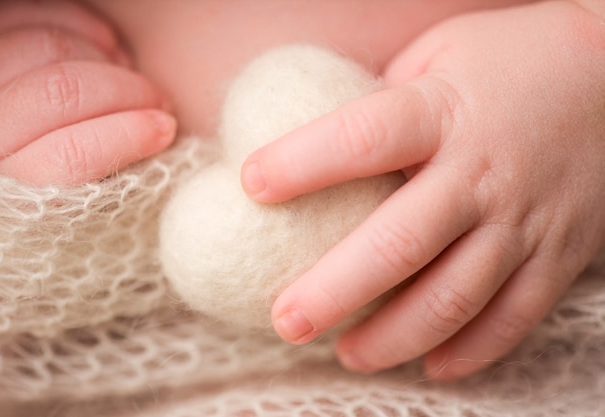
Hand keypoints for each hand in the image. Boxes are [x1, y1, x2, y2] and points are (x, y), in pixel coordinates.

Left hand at [0, 0, 175, 185]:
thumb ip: (108, 171)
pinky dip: (79, 25)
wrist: (4, 156)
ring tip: (128, 74)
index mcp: (11, 185)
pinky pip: (29, 17)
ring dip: (103, 57)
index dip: (127, 136)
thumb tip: (159, 131)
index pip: (69, 157)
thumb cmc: (51, 184)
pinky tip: (104, 45)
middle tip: (158, 100)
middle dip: (126, 90)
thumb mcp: (74, 199)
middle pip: (60, 92)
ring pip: (46, 47)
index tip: (164, 127)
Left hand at [241, 1, 604, 379]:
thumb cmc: (509, 60)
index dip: (302, 163)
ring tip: (345, 353)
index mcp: (444, 112)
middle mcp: (482, 173)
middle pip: (399, 244)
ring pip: (454, 298)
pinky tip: (427, 365)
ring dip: (393, 337)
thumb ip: (382, 105)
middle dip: (335, 291)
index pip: (364, 139)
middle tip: (284, 320)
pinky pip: (512, 317)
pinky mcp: (558, 254)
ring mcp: (525, 220)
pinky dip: (468, 351)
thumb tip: (317, 152)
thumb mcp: (437, 58)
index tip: (251, 186)